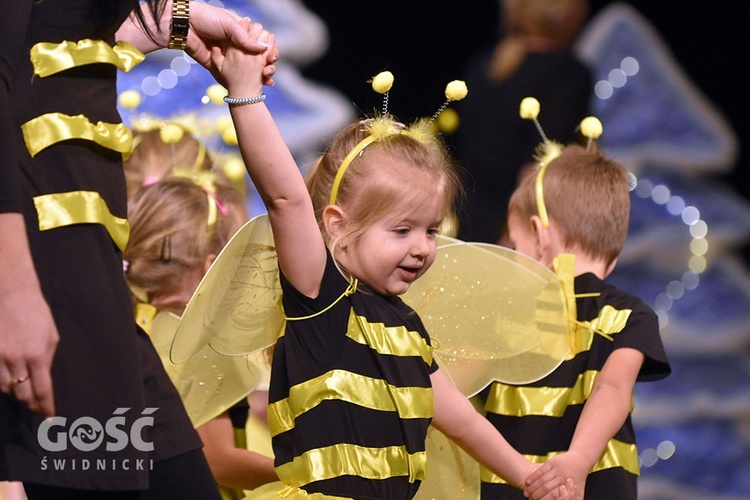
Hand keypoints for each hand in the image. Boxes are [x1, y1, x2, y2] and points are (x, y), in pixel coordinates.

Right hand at [0, 286, 57, 416]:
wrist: (11, 295)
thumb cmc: (36, 314)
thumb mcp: (51, 337)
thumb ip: (47, 360)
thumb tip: (43, 380)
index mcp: (37, 355)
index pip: (42, 390)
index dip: (45, 406)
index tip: (49, 415)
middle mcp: (15, 359)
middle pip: (22, 395)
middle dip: (31, 405)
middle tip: (38, 410)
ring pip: (5, 389)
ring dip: (16, 394)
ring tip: (25, 395)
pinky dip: (2, 384)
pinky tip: (10, 383)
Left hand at [187, 2, 278, 86]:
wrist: (182, 25)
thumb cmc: (206, 18)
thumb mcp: (229, 24)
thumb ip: (245, 38)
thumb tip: (263, 48)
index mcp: (240, 30)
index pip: (258, 41)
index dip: (267, 49)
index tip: (272, 56)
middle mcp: (235, 44)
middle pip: (255, 57)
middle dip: (265, 64)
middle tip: (269, 70)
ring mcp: (228, 56)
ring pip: (247, 68)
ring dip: (258, 74)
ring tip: (267, 80)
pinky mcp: (219, 66)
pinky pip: (232, 76)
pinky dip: (244, 82)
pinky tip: (256, 84)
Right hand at [523, 453, 586, 499]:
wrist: (580, 460)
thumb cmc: (578, 479)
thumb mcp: (579, 491)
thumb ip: (572, 499)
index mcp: (569, 487)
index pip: (553, 496)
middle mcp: (563, 478)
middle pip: (546, 488)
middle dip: (535, 495)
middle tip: (529, 499)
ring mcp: (557, 469)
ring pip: (542, 480)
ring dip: (532, 487)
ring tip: (526, 493)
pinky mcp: (553, 462)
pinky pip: (541, 470)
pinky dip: (533, 476)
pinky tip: (527, 482)